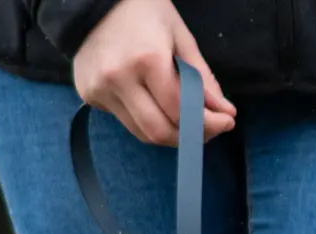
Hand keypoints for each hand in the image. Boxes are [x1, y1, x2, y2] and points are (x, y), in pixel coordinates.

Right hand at [72, 0, 235, 145]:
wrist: (92, 1)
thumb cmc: (143, 11)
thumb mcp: (180, 37)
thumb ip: (202, 78)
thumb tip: (225, 112)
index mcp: (146, 60)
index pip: (180, 110)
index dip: (208, 123)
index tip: (227, 121)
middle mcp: (118, 78)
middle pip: (159, 131)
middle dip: (190, 137)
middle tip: (208, 130)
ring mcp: (98, 88)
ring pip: (142, 132)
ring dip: (169, 133)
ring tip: (187, 121)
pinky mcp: (88, 93)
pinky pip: (125, 120)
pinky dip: (146, 119)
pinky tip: (154, 103)